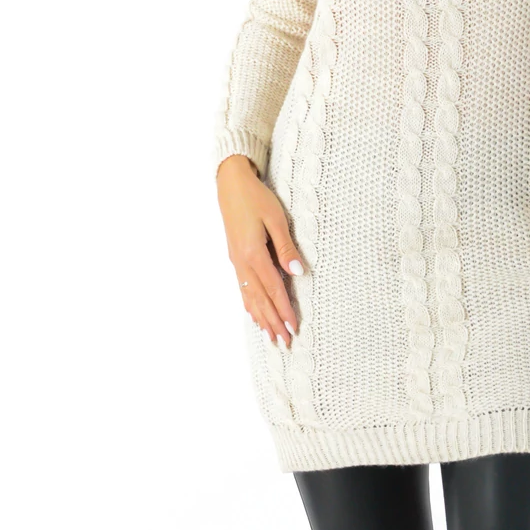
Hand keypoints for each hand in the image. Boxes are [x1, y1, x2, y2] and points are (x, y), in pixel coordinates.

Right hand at [216, 154, 304, 347]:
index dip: (284, 310)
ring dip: (261, 318)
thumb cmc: (257, 198)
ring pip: (249, 296)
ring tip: (270, 337)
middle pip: (260, 299)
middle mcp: (242, 263)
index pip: (274, 289)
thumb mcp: (276, 219)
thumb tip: (298, 273)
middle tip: (284, 343)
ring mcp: (236, 262)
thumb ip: (286, 248)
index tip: (294, 328)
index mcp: (254, 254)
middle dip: (273, 322)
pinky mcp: (235, 258)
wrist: (231, 185)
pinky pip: (242, 288)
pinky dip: (249, 304)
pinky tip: (253, 314)